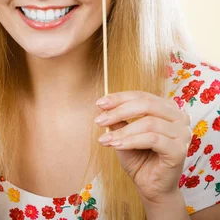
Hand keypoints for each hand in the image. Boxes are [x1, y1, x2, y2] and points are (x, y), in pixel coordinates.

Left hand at [95, 91, 191, 206]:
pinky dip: (131, 141)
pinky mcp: (180, 150)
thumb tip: (102, 104)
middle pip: (147, 104)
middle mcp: (179, 118)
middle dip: (119, 111)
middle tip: (99, 121)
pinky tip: (117, 145)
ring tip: (106, 139)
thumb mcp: (123, 134)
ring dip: (123, 131)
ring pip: (149, 123)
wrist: (150, 186)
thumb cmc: (139, 158)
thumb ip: (117, 119)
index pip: (142, 96)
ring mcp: (183, 134)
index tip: (100, 103)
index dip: (119, 98)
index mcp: (167, 109)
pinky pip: (152, 139)